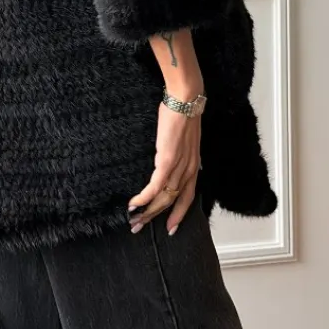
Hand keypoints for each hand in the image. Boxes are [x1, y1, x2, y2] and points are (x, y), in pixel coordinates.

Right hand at [127, 101, 201, 235]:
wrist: (186, 100)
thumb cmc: (182, 114)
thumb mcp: (185, 139)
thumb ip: (180, 153)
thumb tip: (170, 160)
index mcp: (194, 166)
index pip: (188, 197)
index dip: (179, 214)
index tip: (170, 228)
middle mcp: (189, 170)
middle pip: (173, 202)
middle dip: (156, 218)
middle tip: (140, 228)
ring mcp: (179, 166)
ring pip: (164, 198)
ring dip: (147, 211)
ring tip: (134, 220)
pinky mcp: (167, 160)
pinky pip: (155, 185)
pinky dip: (144, 197)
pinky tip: (134, 203)